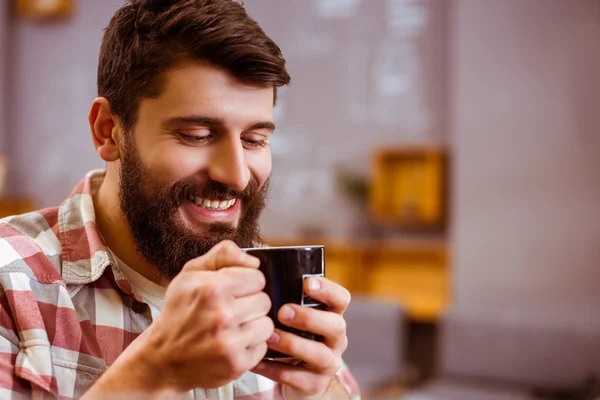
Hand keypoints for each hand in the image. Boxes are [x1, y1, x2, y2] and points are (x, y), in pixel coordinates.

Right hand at [84, 240, 273, 396]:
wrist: (162, 358)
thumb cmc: (178, 312)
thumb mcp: (191, 273)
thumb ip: (223, 255)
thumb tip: (255, 261)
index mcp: (213, 288)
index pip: (258, 278)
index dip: (246, 283)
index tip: (232, 291)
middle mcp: (223, 315)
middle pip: (265, 301)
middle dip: (250, 304)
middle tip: (230, 311)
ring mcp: (230, 342)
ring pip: (267, 324)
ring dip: (253, 325)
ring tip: (232, 328)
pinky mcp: (237, 364)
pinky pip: (263, 347)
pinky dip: (250, 346)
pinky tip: (232, 344)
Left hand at [251, 277, 350, 399]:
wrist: (295, 379)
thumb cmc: (288, 334)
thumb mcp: (289, 313)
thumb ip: (278, 291)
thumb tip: (253, 263)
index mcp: (331, 315)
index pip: (341, 298)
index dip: (328, 290)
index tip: (306, 283)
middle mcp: (335, 338)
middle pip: (336, 325)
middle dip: (310, 317)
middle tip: (283, 312)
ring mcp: (328, 363)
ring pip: (320, 354)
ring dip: (293, 344)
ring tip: (269, 337)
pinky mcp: (314, 384)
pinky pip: (297, 377)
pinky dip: (275, 369)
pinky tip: (256, 361)